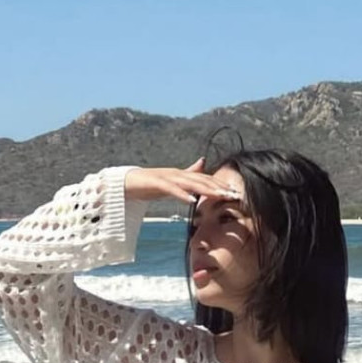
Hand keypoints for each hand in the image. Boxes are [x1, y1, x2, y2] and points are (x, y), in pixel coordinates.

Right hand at [124, 158, 241, 204]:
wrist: (125, 182)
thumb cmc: (150, 184)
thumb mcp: (172, 181)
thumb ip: (187, 173)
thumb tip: (202, 162)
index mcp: (182, 175)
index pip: (205, 180)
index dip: (221, 186)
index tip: (236, 194)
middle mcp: (177, 174)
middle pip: (202, 180)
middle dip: (219, 188)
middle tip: (234, 195)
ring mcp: (167, 177)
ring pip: (191, 183)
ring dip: (207, 189)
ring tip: (220, 196)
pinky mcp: (157, 183)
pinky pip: (172, 189)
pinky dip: (183, 194)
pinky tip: (192, 200)